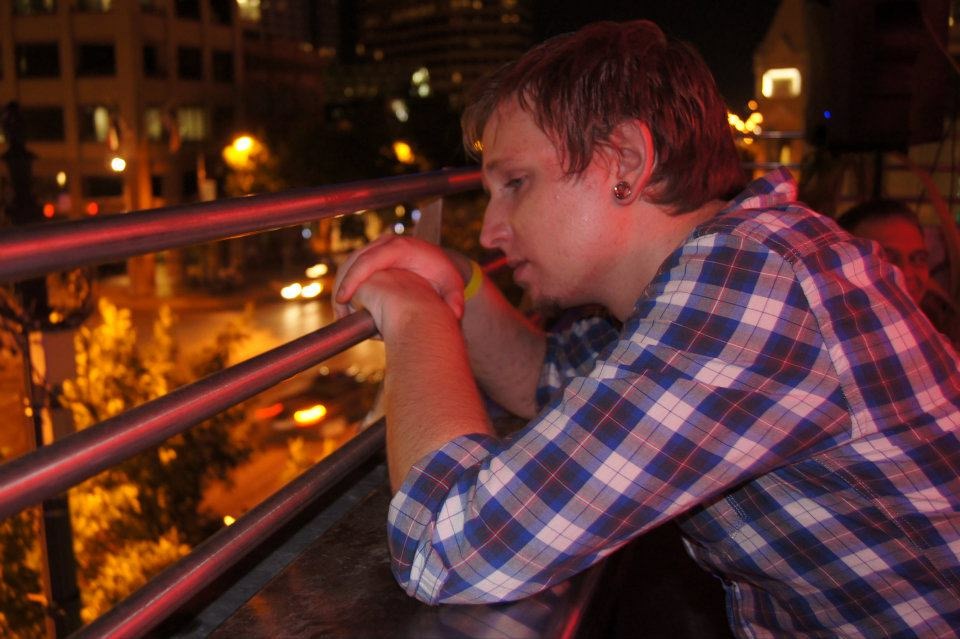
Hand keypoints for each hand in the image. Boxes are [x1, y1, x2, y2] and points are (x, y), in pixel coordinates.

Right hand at [333, 235, 467, 319]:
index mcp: (401, 247)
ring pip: (349, 263)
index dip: (354, 279)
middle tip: (339, 311)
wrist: (438, 261)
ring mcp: (376, 248)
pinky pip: (353, 267)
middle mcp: (385, 243)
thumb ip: (455, 298)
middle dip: (343, 285)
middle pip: (354, 260)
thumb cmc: (443, 274)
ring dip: (341, 286)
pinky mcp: (371, 255)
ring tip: (340, 312)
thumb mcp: (452, 285)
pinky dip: (346, 284)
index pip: (370, 260)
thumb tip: (455, 312)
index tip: (343, 298)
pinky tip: (346, 305)